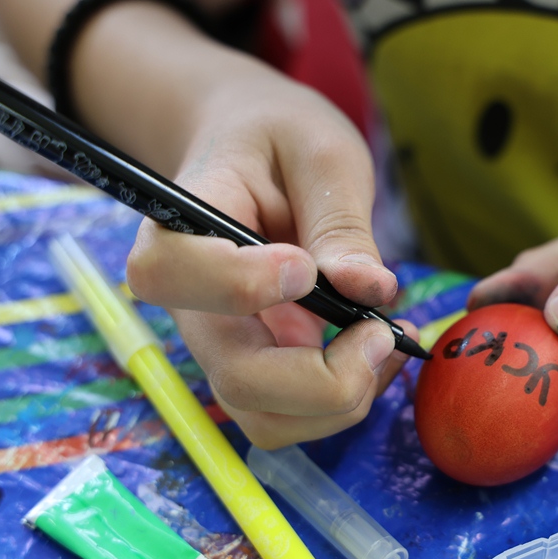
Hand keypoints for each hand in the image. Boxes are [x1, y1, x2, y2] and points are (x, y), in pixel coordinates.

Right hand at [126, 62, 414, 447]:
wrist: (257, 153)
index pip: (169, 275)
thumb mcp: (319, 153)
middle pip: (234, 378)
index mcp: (182, 228)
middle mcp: (194, 304)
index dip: (238, 285)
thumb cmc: (280, 139)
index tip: (305, 267)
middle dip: (322, 379)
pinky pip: (296, 416)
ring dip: (342, 401)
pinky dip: (348, 401)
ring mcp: (227, 345)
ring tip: (388, 340)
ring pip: (266, 419)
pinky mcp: (261, 367)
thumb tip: (369, 290)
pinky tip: (379, 349)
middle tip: (380, 332)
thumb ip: (339, 221)